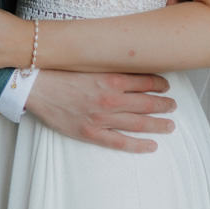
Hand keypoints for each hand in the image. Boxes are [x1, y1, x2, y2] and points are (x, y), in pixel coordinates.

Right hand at [26, 70, 174, 153]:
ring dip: (158, 124)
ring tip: (170, 125)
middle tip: (173, 106)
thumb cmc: (60, 73)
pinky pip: (120, 142)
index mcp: (110, 78)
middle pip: (146, 103)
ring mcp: (102, 118)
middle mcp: (110, 99)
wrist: (36, 87)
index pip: (145, 81)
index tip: (166, 86)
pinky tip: (152, 145)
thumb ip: (110, 66)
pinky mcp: (91, 133)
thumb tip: (131, 66)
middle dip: (163, 105)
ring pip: (138, 123)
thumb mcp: (89, 63)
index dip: (160, 84)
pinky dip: (138, 145)